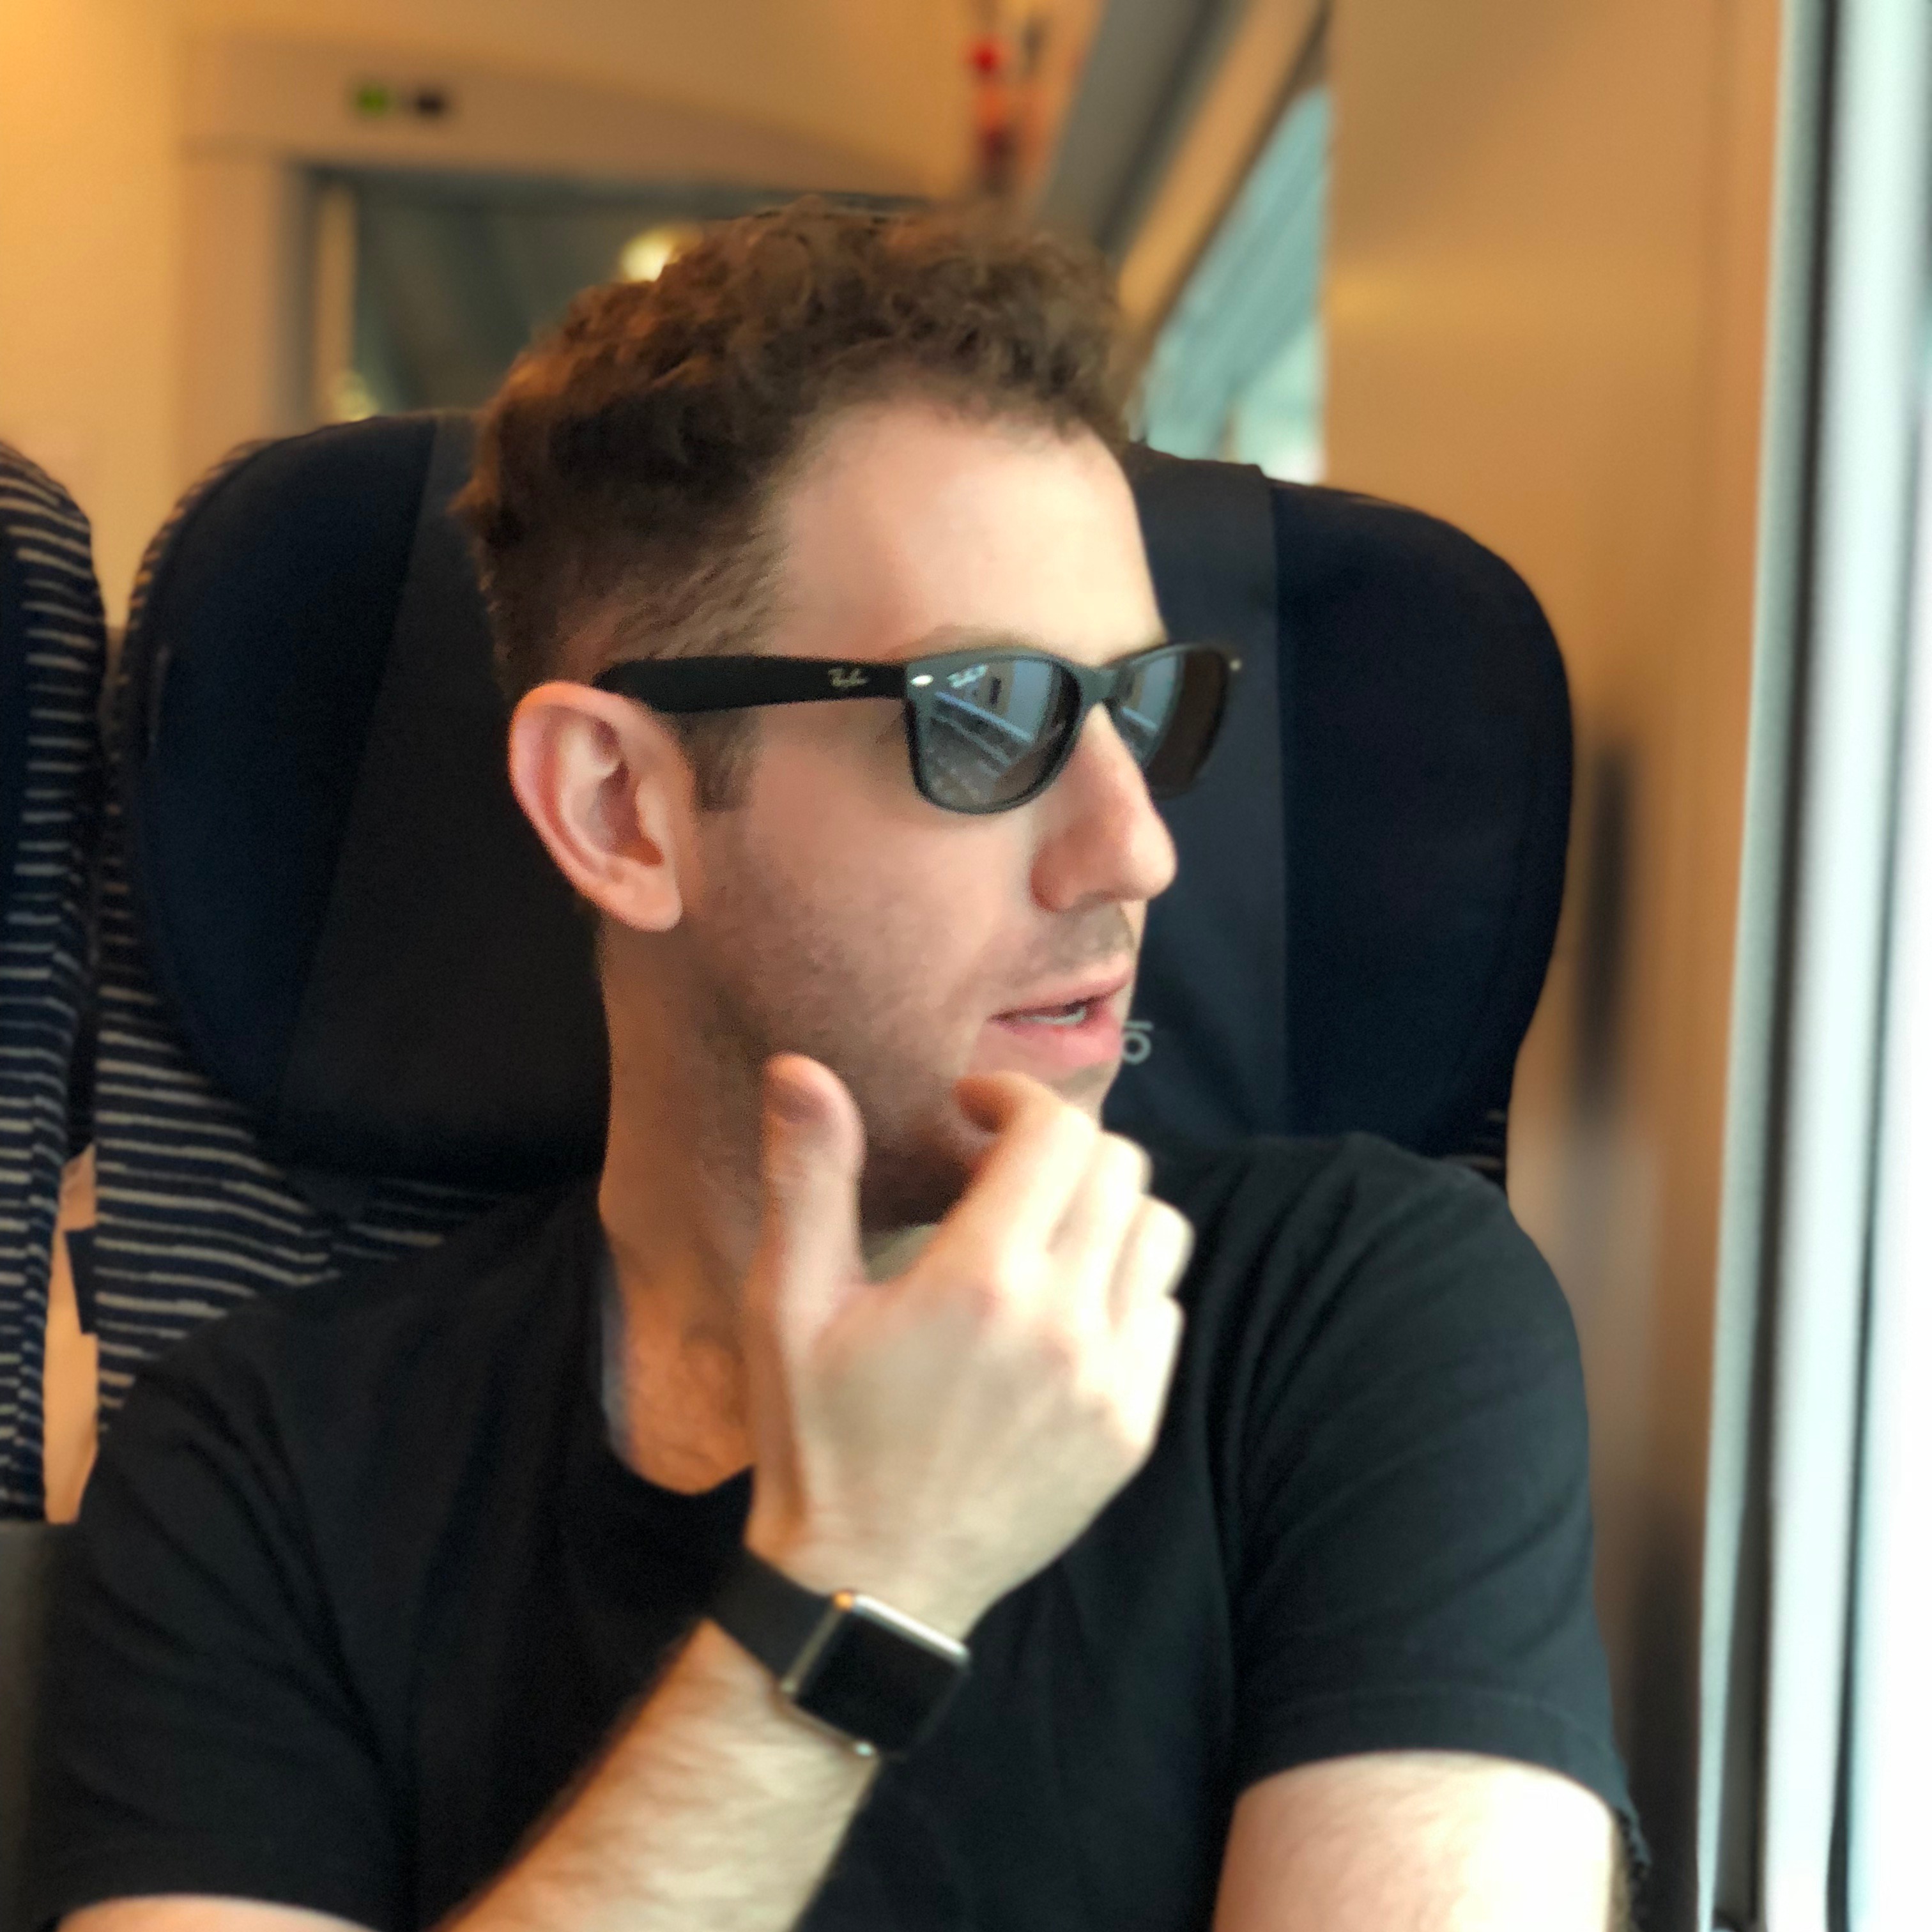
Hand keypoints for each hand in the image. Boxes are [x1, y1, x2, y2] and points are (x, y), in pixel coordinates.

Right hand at [739, 1054, 1190, 1638]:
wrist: (868, 1585)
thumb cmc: (818, 1439)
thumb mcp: (789, 1304)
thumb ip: (809, 1177)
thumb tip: (802, 1069)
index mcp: (979, 1280)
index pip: (1058, 1132)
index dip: (1017, 1099)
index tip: (974, 1114)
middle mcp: (1062, 1322)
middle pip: (1119, 1167)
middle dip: (1060, 1148)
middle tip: (1000, 1172)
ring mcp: (1109, 1380)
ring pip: (1158, 1231)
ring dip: (1104, 1210)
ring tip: (1041, 1234)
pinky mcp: (1131, 1429)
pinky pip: (1164, 1313)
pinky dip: (1124, 1288)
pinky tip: (1062, 1311)